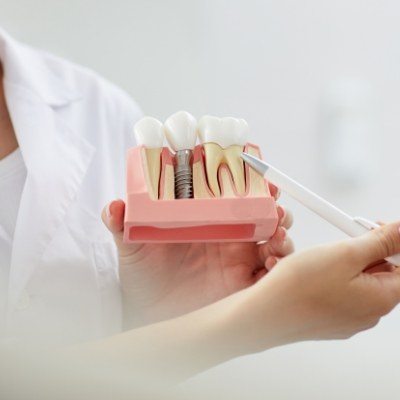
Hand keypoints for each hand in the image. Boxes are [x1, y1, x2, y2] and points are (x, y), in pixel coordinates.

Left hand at [102, 185, 293, 326]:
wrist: (148, 314)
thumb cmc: (143, 276)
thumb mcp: (132, 247)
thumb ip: (122, 225)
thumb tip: (114, 206)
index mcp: (208, 219)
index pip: (235, 194)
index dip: (250, 181)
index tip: (258, 172)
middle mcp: (229, 236)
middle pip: (263, 213)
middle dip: (275, 205)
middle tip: (274, 203)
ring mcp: (239, 259)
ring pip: (274, 239)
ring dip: (282, 232)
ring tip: (277, 233)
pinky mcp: (245, 283)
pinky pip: (271, 272)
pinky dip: (280, 264)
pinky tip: (272, 262)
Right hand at [233, 222, 399, 353]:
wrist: (265, 314)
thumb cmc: (299, 288)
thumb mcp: (345, 253)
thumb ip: (381, 241)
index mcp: (381, 299)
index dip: (393, 243)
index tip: (374, 228)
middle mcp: (369, 314)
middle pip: (383, 274)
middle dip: (368, 251)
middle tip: (347, 237)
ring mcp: (348, 319)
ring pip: (359, 282)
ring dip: (349, 263)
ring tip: (325, 254)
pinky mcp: (329, 319)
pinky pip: (342, 293)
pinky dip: (335, 277)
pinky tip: (315, 271)